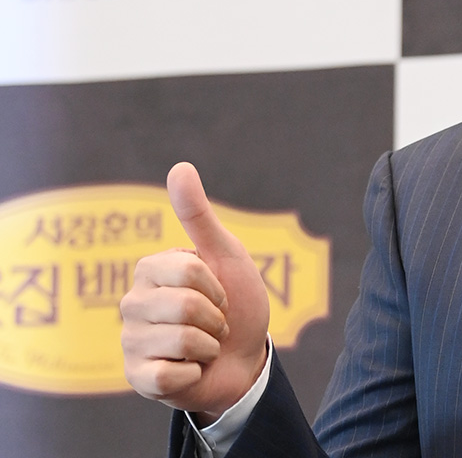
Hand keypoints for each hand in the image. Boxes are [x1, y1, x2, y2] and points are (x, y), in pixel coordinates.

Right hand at [120, 162, 269, 422]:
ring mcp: (131, 342)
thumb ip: (198, 215)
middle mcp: (132, 303)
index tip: (220, 293)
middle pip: (183, 306)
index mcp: (150, 270)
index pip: (188, 270)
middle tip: (214, 323)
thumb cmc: (237, 302)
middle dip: (215, 317)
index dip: (217, 285)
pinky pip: (167, 376)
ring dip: (208, 346)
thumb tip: (179, 167)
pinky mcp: (137, 378)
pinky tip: (192, 370)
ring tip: (204, 345)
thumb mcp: (226, 254)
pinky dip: (194, 374)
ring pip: (179, 341)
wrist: (246, 357)